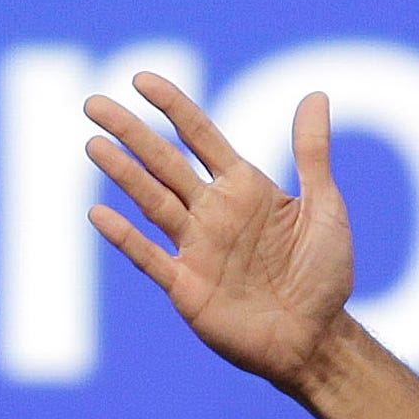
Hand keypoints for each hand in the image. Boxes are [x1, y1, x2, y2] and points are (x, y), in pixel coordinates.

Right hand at [85, 75, 353, 391]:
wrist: (316, 339)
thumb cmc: (324, 274)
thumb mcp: (325, 207)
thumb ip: (312, 153)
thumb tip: (316, 95)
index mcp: (243, 187)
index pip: (198, 136)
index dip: (171, 106)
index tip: (140, 79)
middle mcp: (212, 211)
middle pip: (163, 162)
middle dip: (130, 132)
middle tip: (93, 104)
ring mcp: (195, 248)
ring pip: (151, 200)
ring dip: (122, 174)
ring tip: (93, 145)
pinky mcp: (186, 287)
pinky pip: (150, 257)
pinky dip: (125, 237)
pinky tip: (98, 214)